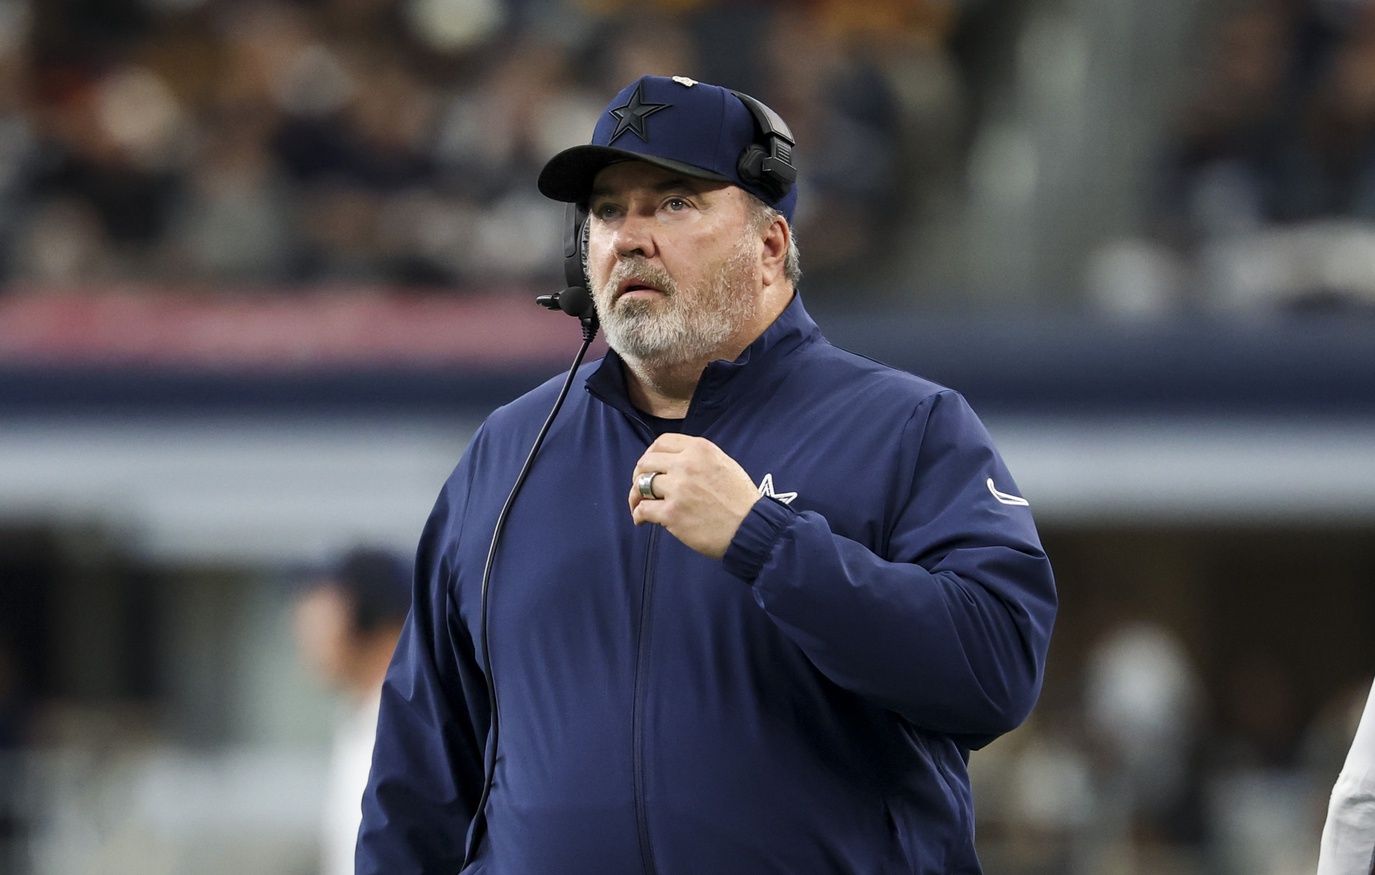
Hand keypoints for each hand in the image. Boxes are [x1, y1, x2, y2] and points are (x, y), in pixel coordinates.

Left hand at [628, 434, 760, 558]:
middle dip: (639, 475)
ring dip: (636, 496)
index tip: (650, 466)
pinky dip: (638, 515)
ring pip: (641, 485)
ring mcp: (677, 489)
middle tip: (642, 488)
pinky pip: (643, 509)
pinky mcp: (672, 513)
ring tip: (639, 505)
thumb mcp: (724, 464)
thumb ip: (699, 458)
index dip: (651, 454)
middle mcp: (685, 464)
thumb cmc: (741, 500)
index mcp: (699, 449)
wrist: (751, 528)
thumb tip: (674, 464)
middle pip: (646, 462)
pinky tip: (642, 521)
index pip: (662, 442)